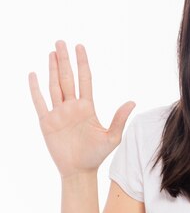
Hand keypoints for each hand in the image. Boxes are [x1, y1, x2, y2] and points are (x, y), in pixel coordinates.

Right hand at [28, 40, 135, 177]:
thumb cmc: (97, 155)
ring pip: (54, 86)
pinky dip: (35, 89)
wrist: (80, 170)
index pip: (84, 79)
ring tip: (51, 52)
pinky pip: (39, 102)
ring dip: (52, 69)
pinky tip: (34, 74)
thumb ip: (119, 119)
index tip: (80, 47)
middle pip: (67, 78)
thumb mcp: (112, 137)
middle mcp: (72, 106)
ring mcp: (58, 113)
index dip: (82, 63)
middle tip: (61, 41)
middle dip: (64, 60)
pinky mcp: (47, 122)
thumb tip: (132, 102)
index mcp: (87, 107)